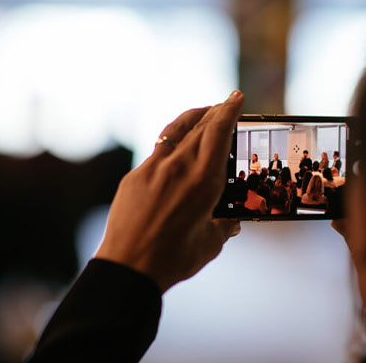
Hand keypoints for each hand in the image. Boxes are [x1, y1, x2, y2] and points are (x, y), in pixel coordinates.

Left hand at [96, 91, 244, 291]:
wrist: (129, 267)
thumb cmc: (174, 259)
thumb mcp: (210, 243)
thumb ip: (223, 227)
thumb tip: (231, 223)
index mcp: (204, 181)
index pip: (219, 132)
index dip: (229, 110)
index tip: (236, 97)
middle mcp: (179, 167)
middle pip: (200, 127)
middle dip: (216, 111)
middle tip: (227, 103)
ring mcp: (154, 169)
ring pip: (176, 132)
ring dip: (193, 118)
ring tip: (204, 113)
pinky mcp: (135, 177)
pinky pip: (158, 151)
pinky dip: (172, 142)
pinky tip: (176, 147)